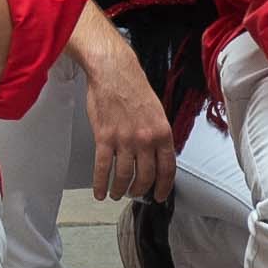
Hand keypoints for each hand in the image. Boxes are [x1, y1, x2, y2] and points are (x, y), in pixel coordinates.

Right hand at [82, 28, 176, 202]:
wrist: (113, 72)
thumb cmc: (133, 87)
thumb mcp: (156, 111)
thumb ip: (157, 135)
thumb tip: (156, 155)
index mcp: (162, 132)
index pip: (167, 168)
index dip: (164, 187)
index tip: (159, 195)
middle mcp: (146, 139)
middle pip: (146, 176)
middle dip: (140, 190)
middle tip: (135, 193)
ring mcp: (125, 140)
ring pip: (125, 176)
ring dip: (120, 189)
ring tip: (117, 193)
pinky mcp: (104, 138)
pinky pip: (103, 168)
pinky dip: (101, 183)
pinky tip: (100, 191)